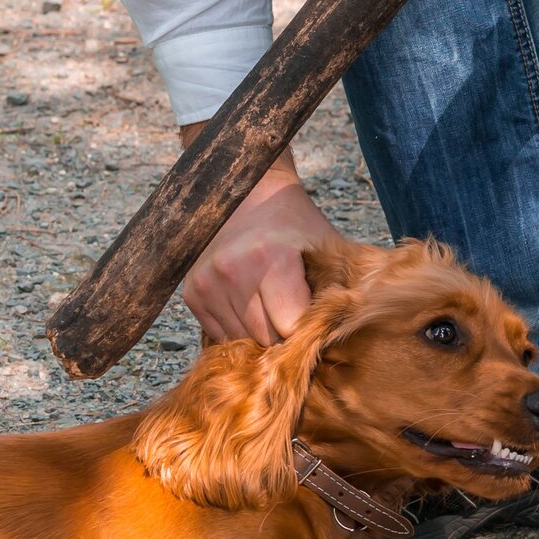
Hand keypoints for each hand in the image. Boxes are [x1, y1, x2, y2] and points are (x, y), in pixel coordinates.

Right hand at [180, 127, 343, 344]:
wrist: (250, 194)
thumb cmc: (297, 227)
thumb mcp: (328, 252)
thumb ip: (340, 295)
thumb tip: (345, 344)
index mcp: (270, 260)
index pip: (290, 330)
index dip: (306, 330)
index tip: (313, 318)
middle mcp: (232, 272)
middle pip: (266, 340)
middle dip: (283, 335)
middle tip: (292, 311)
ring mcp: (208, 284)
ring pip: (242, 342)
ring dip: (259, 333)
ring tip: (269, 303)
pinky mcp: (193, 294)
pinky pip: (222, 335)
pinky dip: (238, 328)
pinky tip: (248, 302)